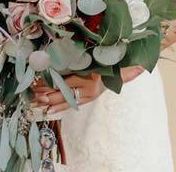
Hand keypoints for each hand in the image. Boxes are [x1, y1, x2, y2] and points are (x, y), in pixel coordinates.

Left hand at [31, 66, 146, 114]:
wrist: (125, 72)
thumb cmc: (120, 65)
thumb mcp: (120, 65)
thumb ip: (128, 69)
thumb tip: (142, 68)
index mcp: (93, 80)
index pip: (69, 83)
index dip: (54, 84)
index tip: (40, 83)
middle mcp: (88, 89)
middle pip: (65, 92)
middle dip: (48, 94)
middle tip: (34, 95)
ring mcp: (87, 95)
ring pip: (66, 99)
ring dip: (50, 100)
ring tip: (36, 101)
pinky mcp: (86, 98)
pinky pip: (71, 103)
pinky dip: (60, 107)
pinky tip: (49, 110)